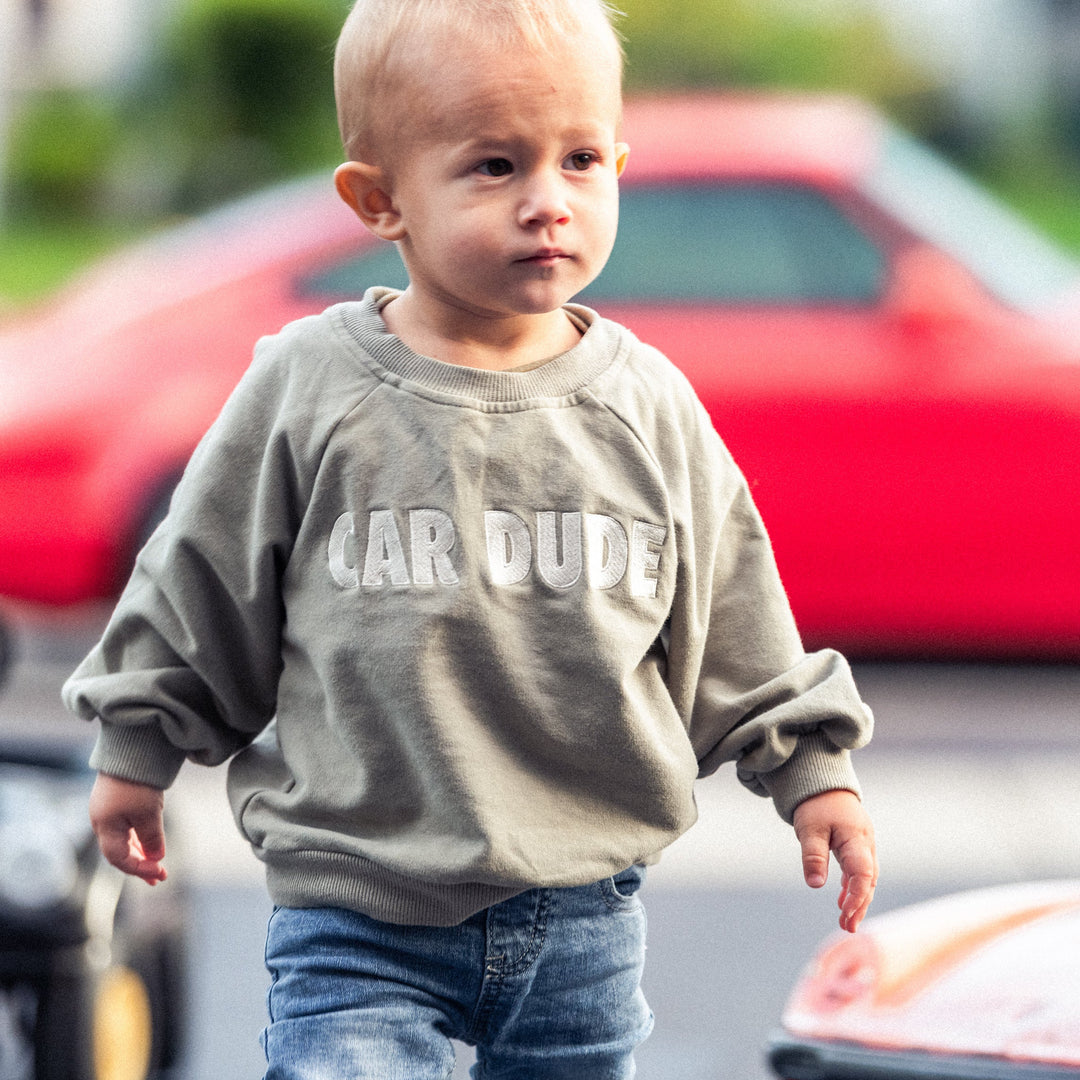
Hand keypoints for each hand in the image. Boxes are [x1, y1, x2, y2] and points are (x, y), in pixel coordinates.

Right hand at [88, 773, 167, 884]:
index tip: (160, 873)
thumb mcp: (149, 813)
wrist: (131, 748)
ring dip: (140, 852)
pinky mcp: (115, 799)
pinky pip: (125, 826)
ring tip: (156, 864)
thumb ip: (151, 838)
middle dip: (139, 865)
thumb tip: (157, 858)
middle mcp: (102, 820)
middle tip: (159, 877)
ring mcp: (107, 809)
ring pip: (122, 839)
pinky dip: (138, 837)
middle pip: (118, 851)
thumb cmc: (138, 783)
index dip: (139, 869)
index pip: (119, 858)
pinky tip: (149, 842)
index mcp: (105, 826)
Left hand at [793, 788, 876, 932]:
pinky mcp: (857, 845)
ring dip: (858, 899)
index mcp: (856, 838)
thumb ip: (813, 856)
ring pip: (866, 878)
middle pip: (868, 880)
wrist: (822, 783)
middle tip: (847, 927)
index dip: (856, 896)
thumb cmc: (815, 804)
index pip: (863, 874)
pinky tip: (841, 901)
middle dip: (859, 905)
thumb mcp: (809, 829)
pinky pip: (859, 871)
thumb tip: (815, 885)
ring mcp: (863, 844)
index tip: (844, 914)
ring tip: (846, 922)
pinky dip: (853, 887)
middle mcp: (866, 843)